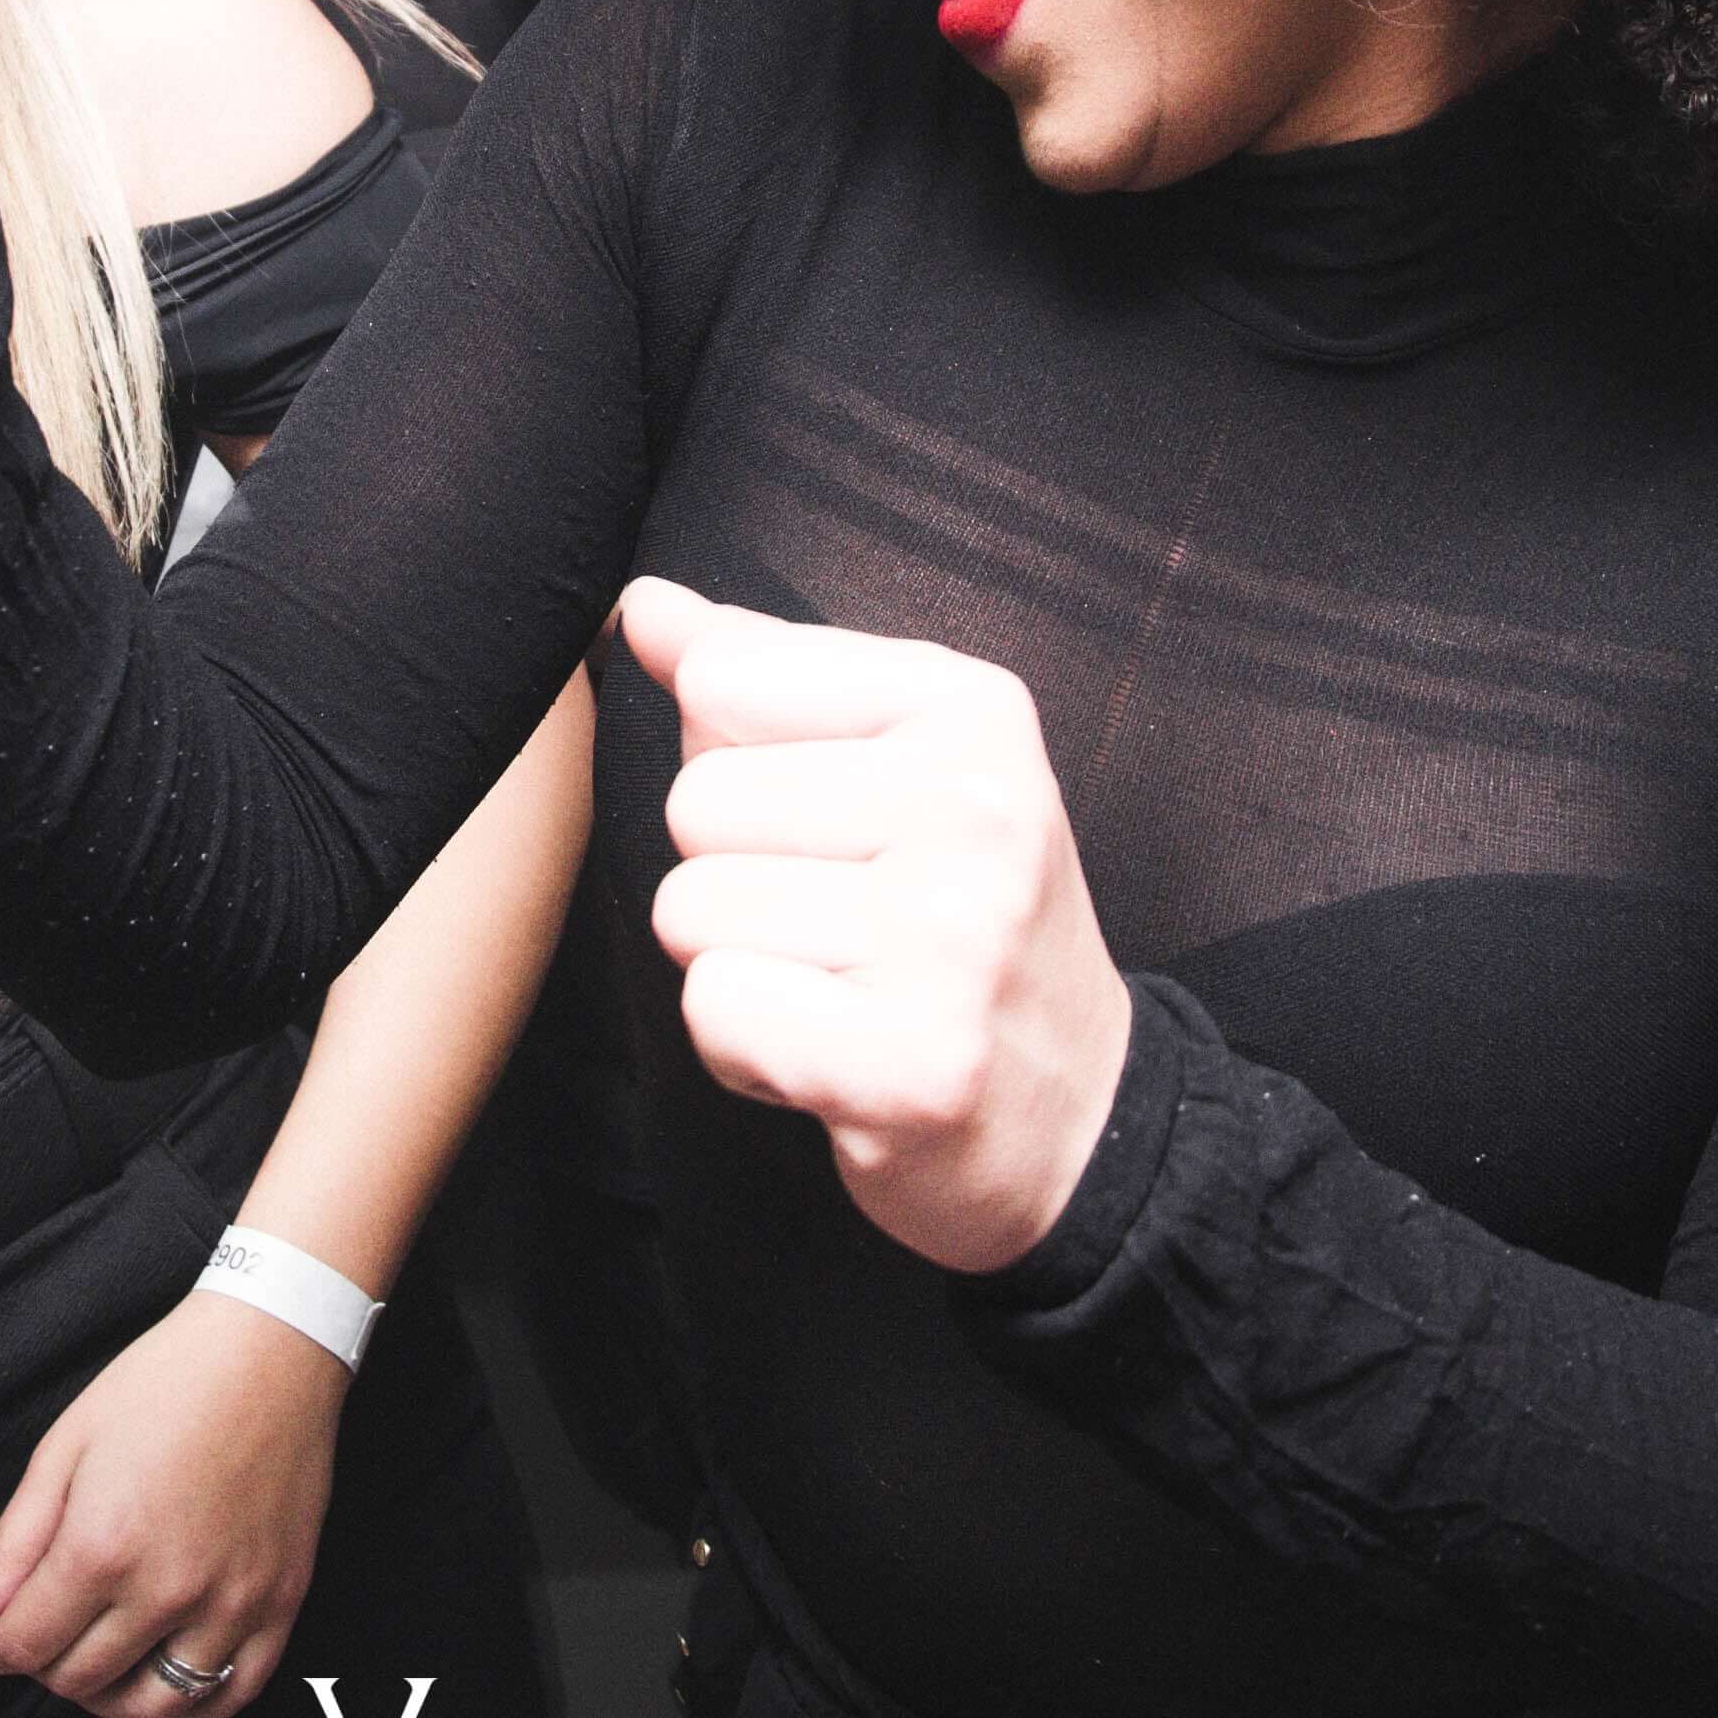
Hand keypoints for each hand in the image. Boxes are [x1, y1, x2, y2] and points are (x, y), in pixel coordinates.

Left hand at [0, 1291, 349, 1717]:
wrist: (269, 1350)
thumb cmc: (165, 1384)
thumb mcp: (63, 1449)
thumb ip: (11, 1548)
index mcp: (103, 1545)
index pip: (24, 1645)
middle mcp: (168, 1589)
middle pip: (79, 1680)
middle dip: (40, 1661)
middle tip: (39, 1621)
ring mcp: (232, 1603)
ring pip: (152, 1707)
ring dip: (108, 1695)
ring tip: (95, 1654)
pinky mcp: (280, 1604)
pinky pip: (231, 1695)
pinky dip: (189, 1704)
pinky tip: (163, 1670)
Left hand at [622, 576, 1134, 1275]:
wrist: (1077, 1109)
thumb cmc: (957, 918)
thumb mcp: (890, 761)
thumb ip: (758, 676)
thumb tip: (640, 608)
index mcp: (969, 708)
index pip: (721, 678)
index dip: (739, 764)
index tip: (832, 827)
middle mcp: (975, 808)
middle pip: (695, 802)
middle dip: (733, 875)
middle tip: (839, 928)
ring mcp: (954, 937)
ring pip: (691, 909)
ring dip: (736, 967)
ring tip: (837, 990)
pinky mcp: (916, 1062)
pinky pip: (715, 1010)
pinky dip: (745, 1049)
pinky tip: (830, 1057)